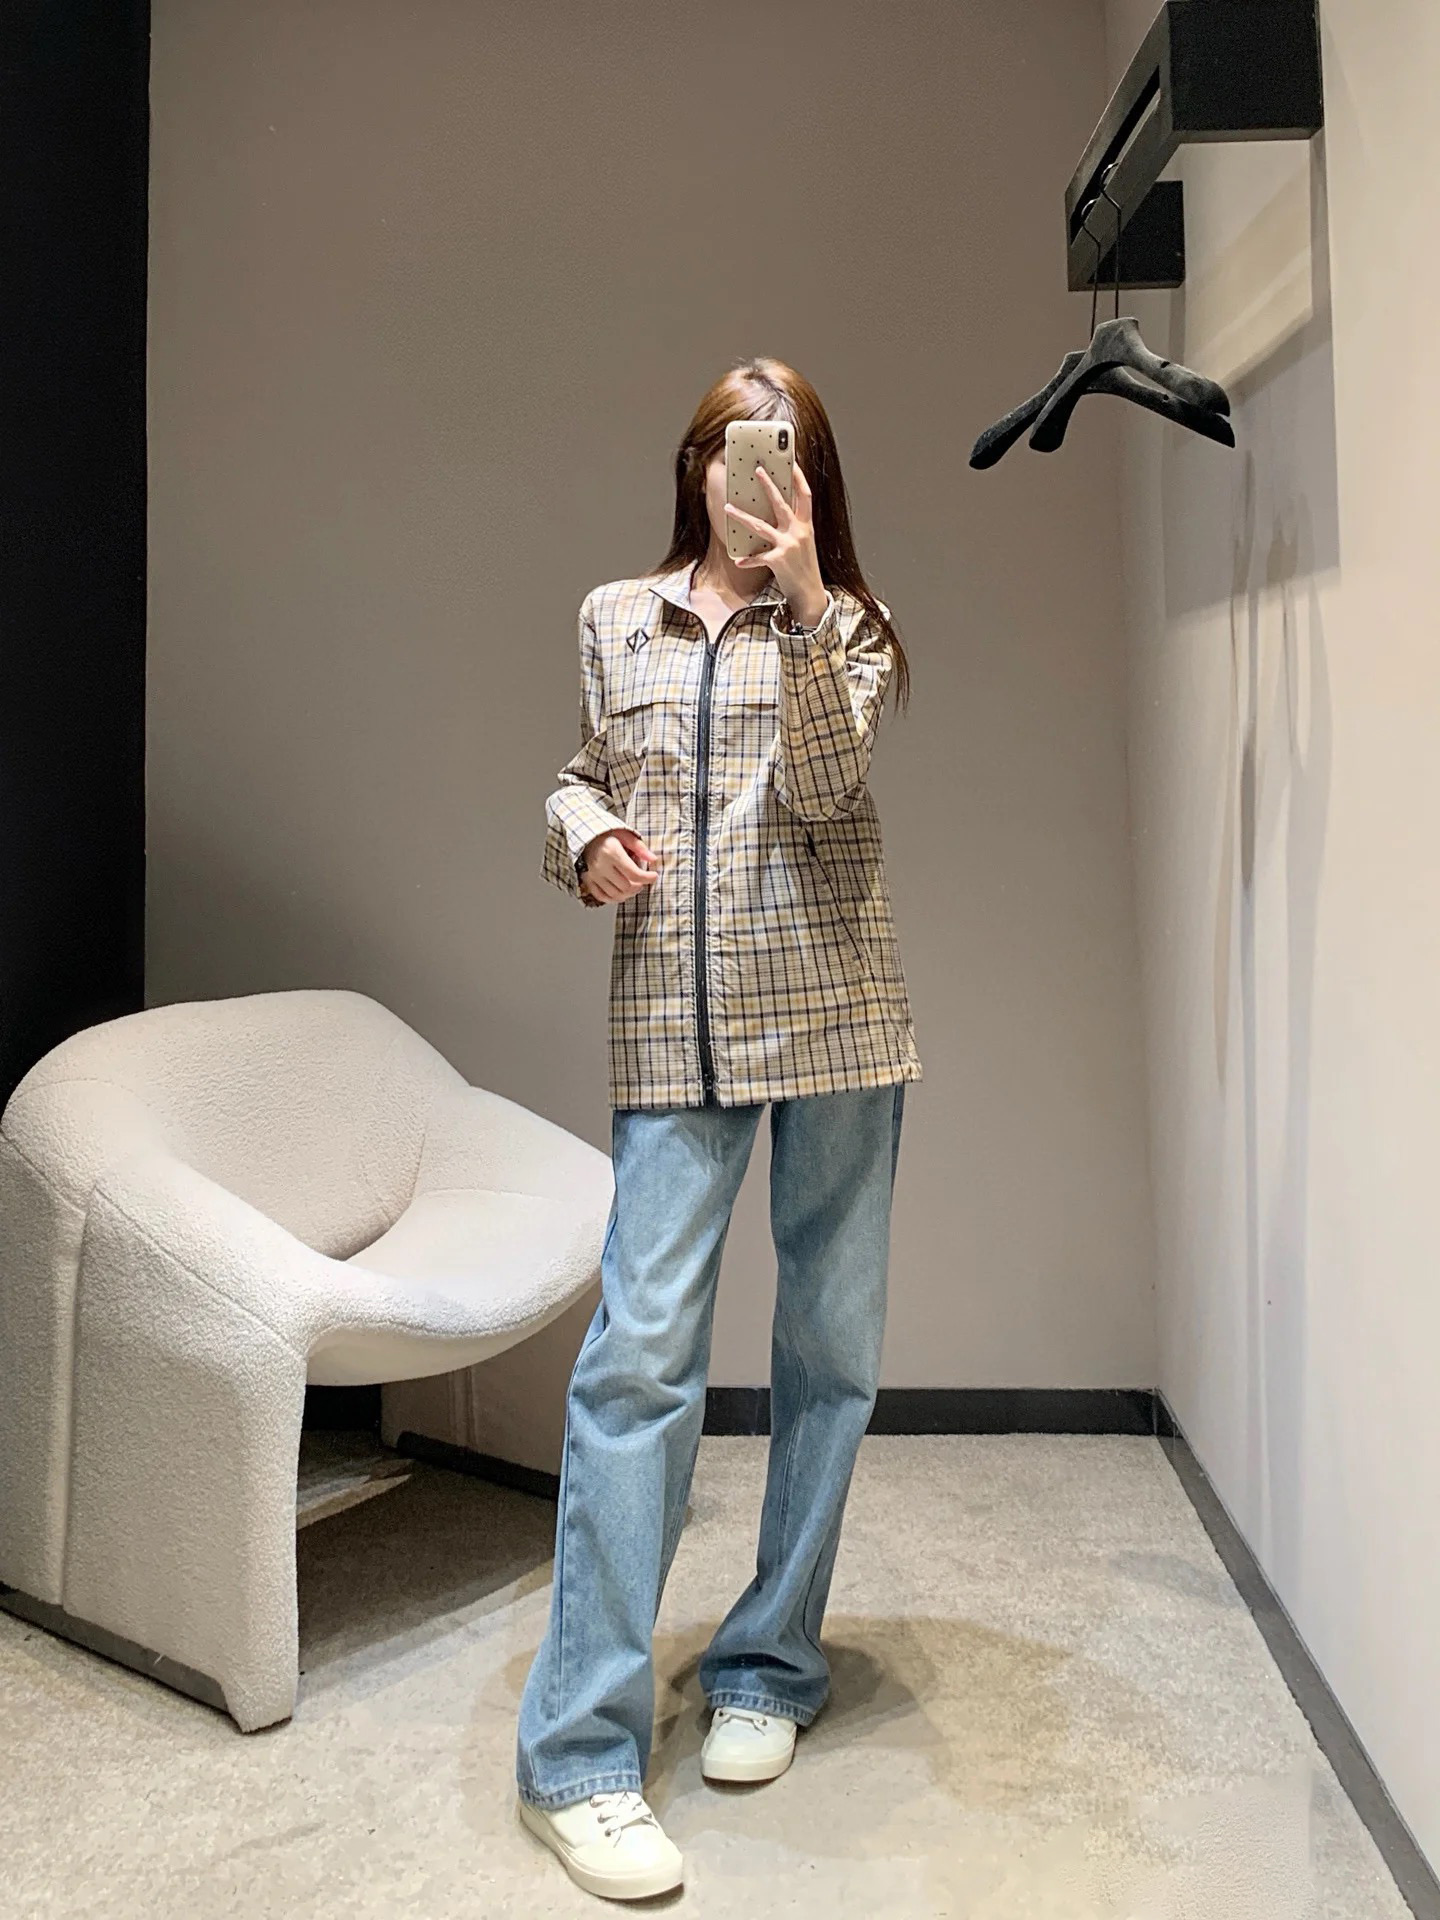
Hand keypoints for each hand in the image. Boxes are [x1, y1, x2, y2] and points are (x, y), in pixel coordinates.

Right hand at [579, 827, 660, 902]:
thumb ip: (639, 847)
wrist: (587, 838)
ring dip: (628, 894)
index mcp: (612, 852)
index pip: (634, 873)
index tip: (654, 876)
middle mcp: (601, 866)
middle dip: (639, 886)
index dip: (647, 878)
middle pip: (626, 887)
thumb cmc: (606, 835)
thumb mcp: (625, 834)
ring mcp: (594, 875)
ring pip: (615, 894)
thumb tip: (653, 858)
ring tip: (634, 886)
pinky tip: (621, 892)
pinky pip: (602, 897)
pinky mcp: (589, 881)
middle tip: (643, 880)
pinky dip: (614, 898)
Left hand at [724, 460, 826, 625]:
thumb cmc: (804, 566)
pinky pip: (758, 558)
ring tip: (728, 507)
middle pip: (781, 503)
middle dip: (768, 485)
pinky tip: (739, 560)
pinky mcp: (779, 561)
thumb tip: (778, 512)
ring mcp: (788, 546)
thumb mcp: (804, 543)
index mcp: (806, 525)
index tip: (791, 461)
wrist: (810, 593)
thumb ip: (794, 527)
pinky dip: (748, 560)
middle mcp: (799, 532)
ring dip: (742, 516)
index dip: (799, 478)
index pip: (805, 495)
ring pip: (761, 525)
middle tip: (757, 469)